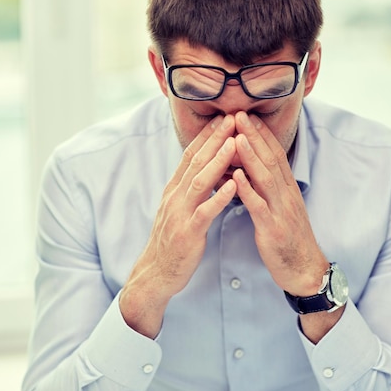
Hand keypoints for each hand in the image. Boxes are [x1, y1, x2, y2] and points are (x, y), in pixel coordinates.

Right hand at [120, 114, 237, 337]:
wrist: (156, 273)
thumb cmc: (172, 241)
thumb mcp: (177, 209)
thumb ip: (188, 189)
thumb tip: (201, 170)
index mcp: (174, 190)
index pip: (190, 155)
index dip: (206, 135)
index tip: (222, 117)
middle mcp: (175, 197)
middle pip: (195, 162)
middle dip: (214, 139)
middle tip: (231, 118)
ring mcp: (180, 214)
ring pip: (200, 181)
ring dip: (217, 161)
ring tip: (234, 143)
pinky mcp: (188, 233)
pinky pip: (205, 211)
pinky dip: (219, 196)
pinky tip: (234, 184)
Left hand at [232, 111, 328, 296]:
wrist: (305, 271)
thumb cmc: (289, 240)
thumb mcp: (282, 209)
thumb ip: (270, 189)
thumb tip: (254, 171)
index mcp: (287, 190)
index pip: (274, 155)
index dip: (261, 134)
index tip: (246, 115)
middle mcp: (286, 195)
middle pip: (270, 160)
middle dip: (254, 136)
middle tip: (239, 114)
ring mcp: (281, 211)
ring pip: (265, 179)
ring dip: (251, 156)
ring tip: (236, 137)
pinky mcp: (273, 229)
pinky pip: (259, 207)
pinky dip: (248, 190)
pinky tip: (236, 176)